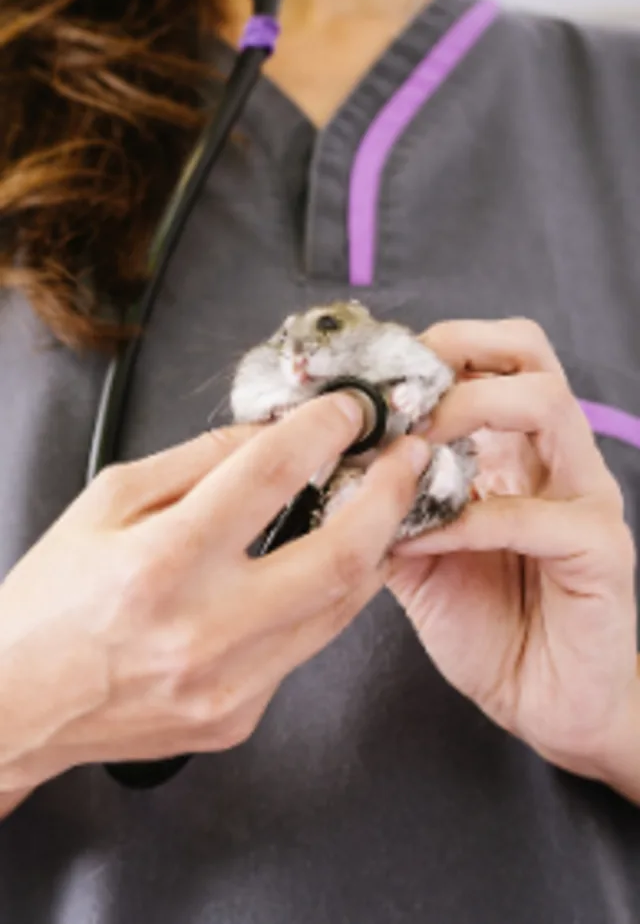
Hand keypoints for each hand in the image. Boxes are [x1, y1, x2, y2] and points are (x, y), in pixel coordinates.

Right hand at [0, 393, 429, 795]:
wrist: (19, 704)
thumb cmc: (53, 598)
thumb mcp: (108, 501)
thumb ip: (198, 462)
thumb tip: (273, 433)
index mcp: (160, 561)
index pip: (269, 475)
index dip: (323, 431)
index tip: (350, 412)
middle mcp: (203, 628)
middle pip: (340, 554)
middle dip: (390, 496)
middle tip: (408, 459)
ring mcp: (230, 683)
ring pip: (341, 607)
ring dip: (374, 548)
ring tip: (382, 507)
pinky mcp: (240, 717)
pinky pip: (306, 646)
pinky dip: (325, 598)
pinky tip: (322, 570)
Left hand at [388, 319, 637, 786]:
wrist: (546, 704)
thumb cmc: (486, 624)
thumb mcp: (419, 554)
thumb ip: (388, 507)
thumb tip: (330, 467)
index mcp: (517, 449)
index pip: (492, 357)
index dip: (431, 348)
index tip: (367, 375)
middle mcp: (557, 458)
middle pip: (529, 353)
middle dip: (454, 353)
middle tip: (395, 393)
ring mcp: (586, 498)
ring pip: (545, 405)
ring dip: (464, 413)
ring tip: (409, 449)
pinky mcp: (601, 551)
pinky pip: (535, 515)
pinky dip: (466, 521)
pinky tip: (418, 542)